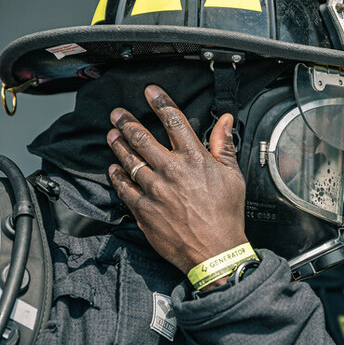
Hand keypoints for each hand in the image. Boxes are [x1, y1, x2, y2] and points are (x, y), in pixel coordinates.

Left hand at [106, 85, 248, 273]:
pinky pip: (124, 187)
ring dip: (118, 144)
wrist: (215, 252)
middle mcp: (171, 170)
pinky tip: (113, 168)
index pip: (173, 121)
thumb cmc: (225, 215)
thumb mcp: (232, 176)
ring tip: (111, 134)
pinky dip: (117, 175)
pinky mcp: (143, 209)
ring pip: (129, 160)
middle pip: (142, 137)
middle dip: (127, 121)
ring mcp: (154, 190)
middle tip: (117, 113)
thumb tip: (224, 120)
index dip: (160, 102)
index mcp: (194, 159)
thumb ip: (223, 145)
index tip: (150, 92)